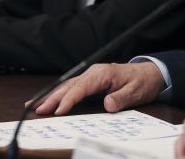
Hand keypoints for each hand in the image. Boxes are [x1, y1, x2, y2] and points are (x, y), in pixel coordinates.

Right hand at [31, 62, 165, 114]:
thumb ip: (121, 98)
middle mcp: (94, 73)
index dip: (68, 99)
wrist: (150, 74)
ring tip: (33, 105)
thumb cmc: (143, 82)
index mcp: (103, 74)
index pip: (81, 87)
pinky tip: (48, 101)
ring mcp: (91, 76)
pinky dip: (59, 94)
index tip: (58, 110)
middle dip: (51, 97)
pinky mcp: (91, 82)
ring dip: (50, 96)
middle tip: (36, 109)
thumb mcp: (136, 92)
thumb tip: (107, 105)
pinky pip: (72, 88)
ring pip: (67, 86)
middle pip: (69, 86)